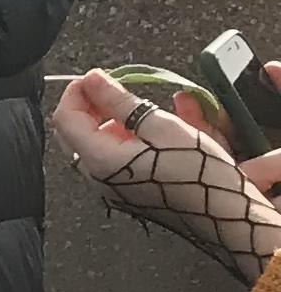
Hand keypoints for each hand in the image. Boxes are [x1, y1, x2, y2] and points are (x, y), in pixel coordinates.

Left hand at [58, 69, 280, 278]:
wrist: (227, 216)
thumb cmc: (200, 173)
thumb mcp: (161, 126)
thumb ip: (120, 102)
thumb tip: (93, 79)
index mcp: (98, 160)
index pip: (65, 118)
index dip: (77, 91)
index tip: (97, 75)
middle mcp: (97, 177)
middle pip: (75, 132)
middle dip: (90, 105)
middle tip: (113, 88)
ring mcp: (111, 188)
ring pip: (93, 145)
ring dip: (107, 121)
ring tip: (135, 108)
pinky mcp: (127, 193)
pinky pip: (112, 159)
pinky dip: (121, 139)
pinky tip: (146, 131)